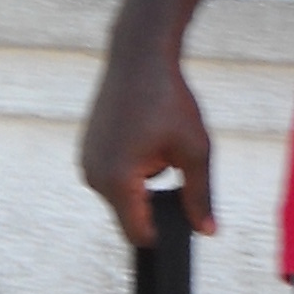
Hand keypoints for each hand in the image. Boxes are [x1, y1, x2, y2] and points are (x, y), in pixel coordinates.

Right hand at [79, 34, 216, 247]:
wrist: (139, 58)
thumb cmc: (169, 101)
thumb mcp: (194, 151)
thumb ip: (200, 196)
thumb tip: (207, 232)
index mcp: (118, 180)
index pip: (140, 234)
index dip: (163, 235)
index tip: (182, 222)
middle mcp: (94, 177)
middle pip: (131, 216)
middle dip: (154, 202)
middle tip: (174, 163)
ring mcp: (86, 164)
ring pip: (122, 197)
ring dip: (143, 184)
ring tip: (157, 144)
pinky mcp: (86, 152)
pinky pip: (113, 178)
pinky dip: (131, 170)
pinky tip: (143, 138)